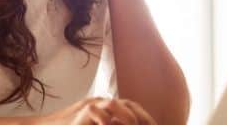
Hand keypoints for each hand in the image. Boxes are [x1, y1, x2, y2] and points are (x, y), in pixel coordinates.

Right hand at [41, 97, 156, 124]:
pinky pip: (95, 111)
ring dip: (127, 116)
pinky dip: (104, 120)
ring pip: (114, 103)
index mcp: (107, 109)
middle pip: (128, 104)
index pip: (132, 108)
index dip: (145, 118)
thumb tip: (130, 124)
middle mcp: (101, 103)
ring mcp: (90, 105)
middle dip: (142, 117)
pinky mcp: (80, 110)